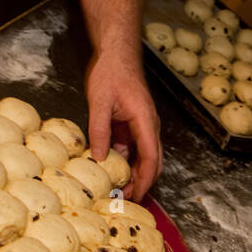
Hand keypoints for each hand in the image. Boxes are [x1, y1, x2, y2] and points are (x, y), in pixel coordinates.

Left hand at [85, 51, 161, 200]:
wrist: (116, 53)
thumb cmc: (111, 72)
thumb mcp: (100, 102)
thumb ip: (100, 131)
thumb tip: (99, 158)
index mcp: (145, 120)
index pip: (150, 158)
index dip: (145, 180)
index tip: (136, 196)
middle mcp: (149, 125)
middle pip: (152, 161)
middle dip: (142, 182)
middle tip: (125, 198)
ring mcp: (142, 124)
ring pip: (143, 156)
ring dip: (133, 173)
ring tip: (117, 188)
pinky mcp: (132, 123)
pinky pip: (131, 146)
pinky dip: (125, 160)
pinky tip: (110, 168)